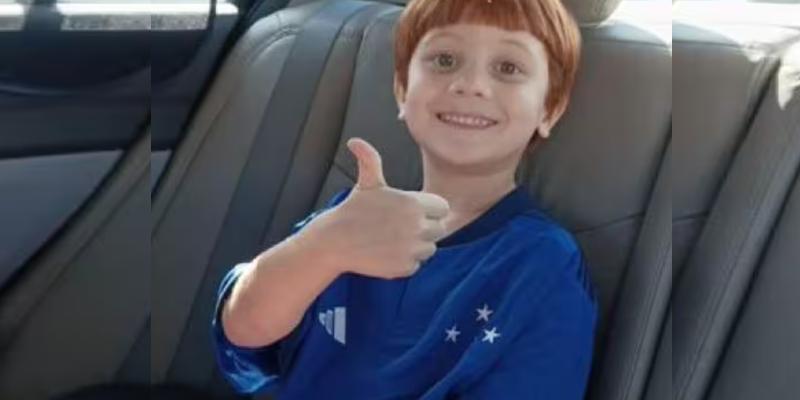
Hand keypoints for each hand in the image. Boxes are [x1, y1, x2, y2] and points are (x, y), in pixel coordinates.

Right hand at [307, 137, 449, 278]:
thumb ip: (370, 160)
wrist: (334, 241)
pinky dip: (405, 262)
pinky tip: (387, 253)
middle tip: (402, 228)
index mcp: (414, 203)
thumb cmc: (352, 210)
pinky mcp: (405, 267)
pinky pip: (416, 265)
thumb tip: (355, 142)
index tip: (414, 213)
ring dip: (417, 246)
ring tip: (394, 240)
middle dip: (425, 229)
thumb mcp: (366, 183)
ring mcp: (411, 249)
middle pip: (440, 230)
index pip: (442, 208)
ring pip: (429, 249)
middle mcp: (417, 227)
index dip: (430, 210)